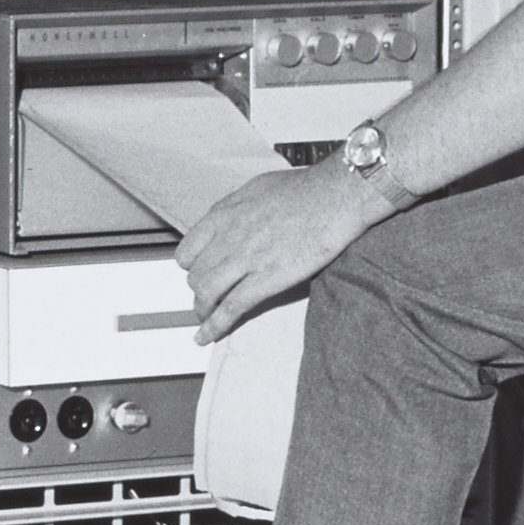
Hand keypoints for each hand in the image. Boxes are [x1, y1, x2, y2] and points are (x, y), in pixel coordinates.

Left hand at [181, 162, 392, 341]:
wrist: (335, 196)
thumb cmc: (305, 189)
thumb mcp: (258, 187)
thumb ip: (237, 206)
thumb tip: (230, 217)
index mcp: (224, 214)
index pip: (188, 249)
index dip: (191, 266)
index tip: (197, 272)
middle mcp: (228, 237)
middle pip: (196, 274)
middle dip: (198, 290)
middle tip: (206, 298)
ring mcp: (246, 259)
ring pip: (207, 292)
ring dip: (203, 309)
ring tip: (206, 318)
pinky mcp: (268, 279)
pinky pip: (231, 307)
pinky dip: (214, 326)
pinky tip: (206, 337)